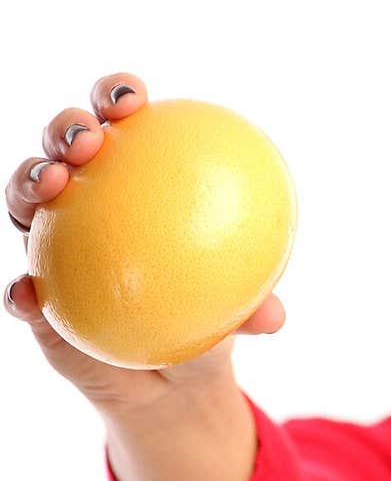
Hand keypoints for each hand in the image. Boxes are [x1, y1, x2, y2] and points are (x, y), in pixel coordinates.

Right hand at [4, 73, 286, 417]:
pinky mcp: (34, 299)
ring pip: (23, 200)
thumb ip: (251, 311)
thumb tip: (274, 314)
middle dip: (68, 127)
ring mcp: (52, 246)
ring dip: (27, 183)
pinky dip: (19, 291)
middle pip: (63, 147)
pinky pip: (20, 292)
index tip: (133, 100)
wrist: (172, 383)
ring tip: (50, 186)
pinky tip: (28, 294)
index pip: (121, 124)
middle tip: (88, 139)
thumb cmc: (208, 325)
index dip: (119, 96)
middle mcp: (85, 203)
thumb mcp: (235, 317)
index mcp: (134, 184)